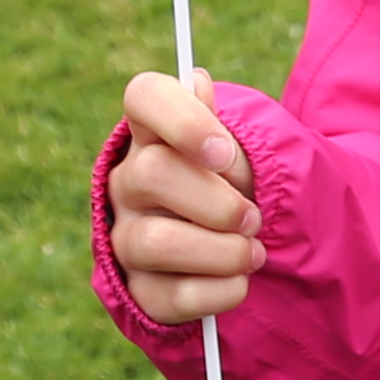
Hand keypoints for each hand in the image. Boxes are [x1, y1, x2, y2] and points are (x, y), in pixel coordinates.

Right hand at [107, 72, 260, 324]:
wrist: (250, 248)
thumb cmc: (241, 187)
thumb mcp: (242, 155)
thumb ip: (220, 128)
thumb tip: (196, 83)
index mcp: (156, 133)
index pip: (144, 96)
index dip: (182, 119)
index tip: (223, 153)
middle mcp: (129, 181)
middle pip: (152, 173)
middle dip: (217, 201)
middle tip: (252, 217)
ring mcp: (126, 235)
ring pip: (155, 241)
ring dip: (222, 251)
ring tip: (252, 252)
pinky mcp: (138, 289)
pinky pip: (169, 296)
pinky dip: (219, 291)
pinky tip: (239, 281)